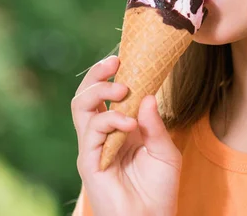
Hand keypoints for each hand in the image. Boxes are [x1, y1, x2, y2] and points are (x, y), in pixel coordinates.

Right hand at [72, 55, 181, 215]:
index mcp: (121, 128)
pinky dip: (111, 120)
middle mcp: (104, 134)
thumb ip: (155, 124)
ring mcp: (94, 147)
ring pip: (81, 106)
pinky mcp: (89, 161)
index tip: (126, 56)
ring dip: (100, 90)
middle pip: (87, 94)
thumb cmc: (160, 189)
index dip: (114, 75)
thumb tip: (146, 95)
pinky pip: (91, 131)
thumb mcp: (165, 150)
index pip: (109, 94)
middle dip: (98, 74)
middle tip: (116, 61)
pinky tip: (130, 124)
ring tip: (124, 90)